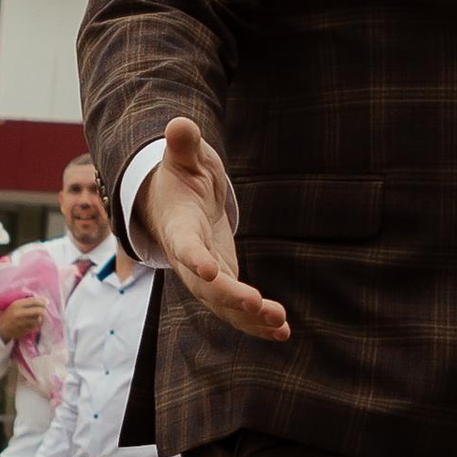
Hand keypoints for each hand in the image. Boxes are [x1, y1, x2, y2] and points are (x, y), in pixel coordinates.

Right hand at [0, 297, 46, 342]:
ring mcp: (22, 323)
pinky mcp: (24, 331)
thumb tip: (43, 300)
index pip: (34, 301)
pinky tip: (32, 323)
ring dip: (40, 318)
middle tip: (43, 310)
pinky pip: (35, 327)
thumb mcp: (15, 305)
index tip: (46, 302)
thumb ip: (27, 302)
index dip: (42, 301)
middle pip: (39, 311)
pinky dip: (36, 325)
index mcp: (17, 305)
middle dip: (43, 310)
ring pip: (38, 320)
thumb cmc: (9, 314)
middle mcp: (20, 313)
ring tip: (37, 317)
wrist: (0, 329)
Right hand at [143, 116, 290, 343]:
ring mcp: (205, 277)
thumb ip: (183, 145)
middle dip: (230, 297)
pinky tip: (282, 332)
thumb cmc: (181, 176)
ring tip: (279, 324)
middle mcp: (188, 259)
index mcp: (179, 226)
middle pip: (205, 285)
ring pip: (223, 305)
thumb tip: (179, 124)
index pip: (184, 245)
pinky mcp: (222, 284)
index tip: (206, 270)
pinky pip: (236, 309)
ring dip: (249, 317)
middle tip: (257, 303)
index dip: (193, 258)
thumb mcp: (183, 157)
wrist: (174, 203)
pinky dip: (257, 322)